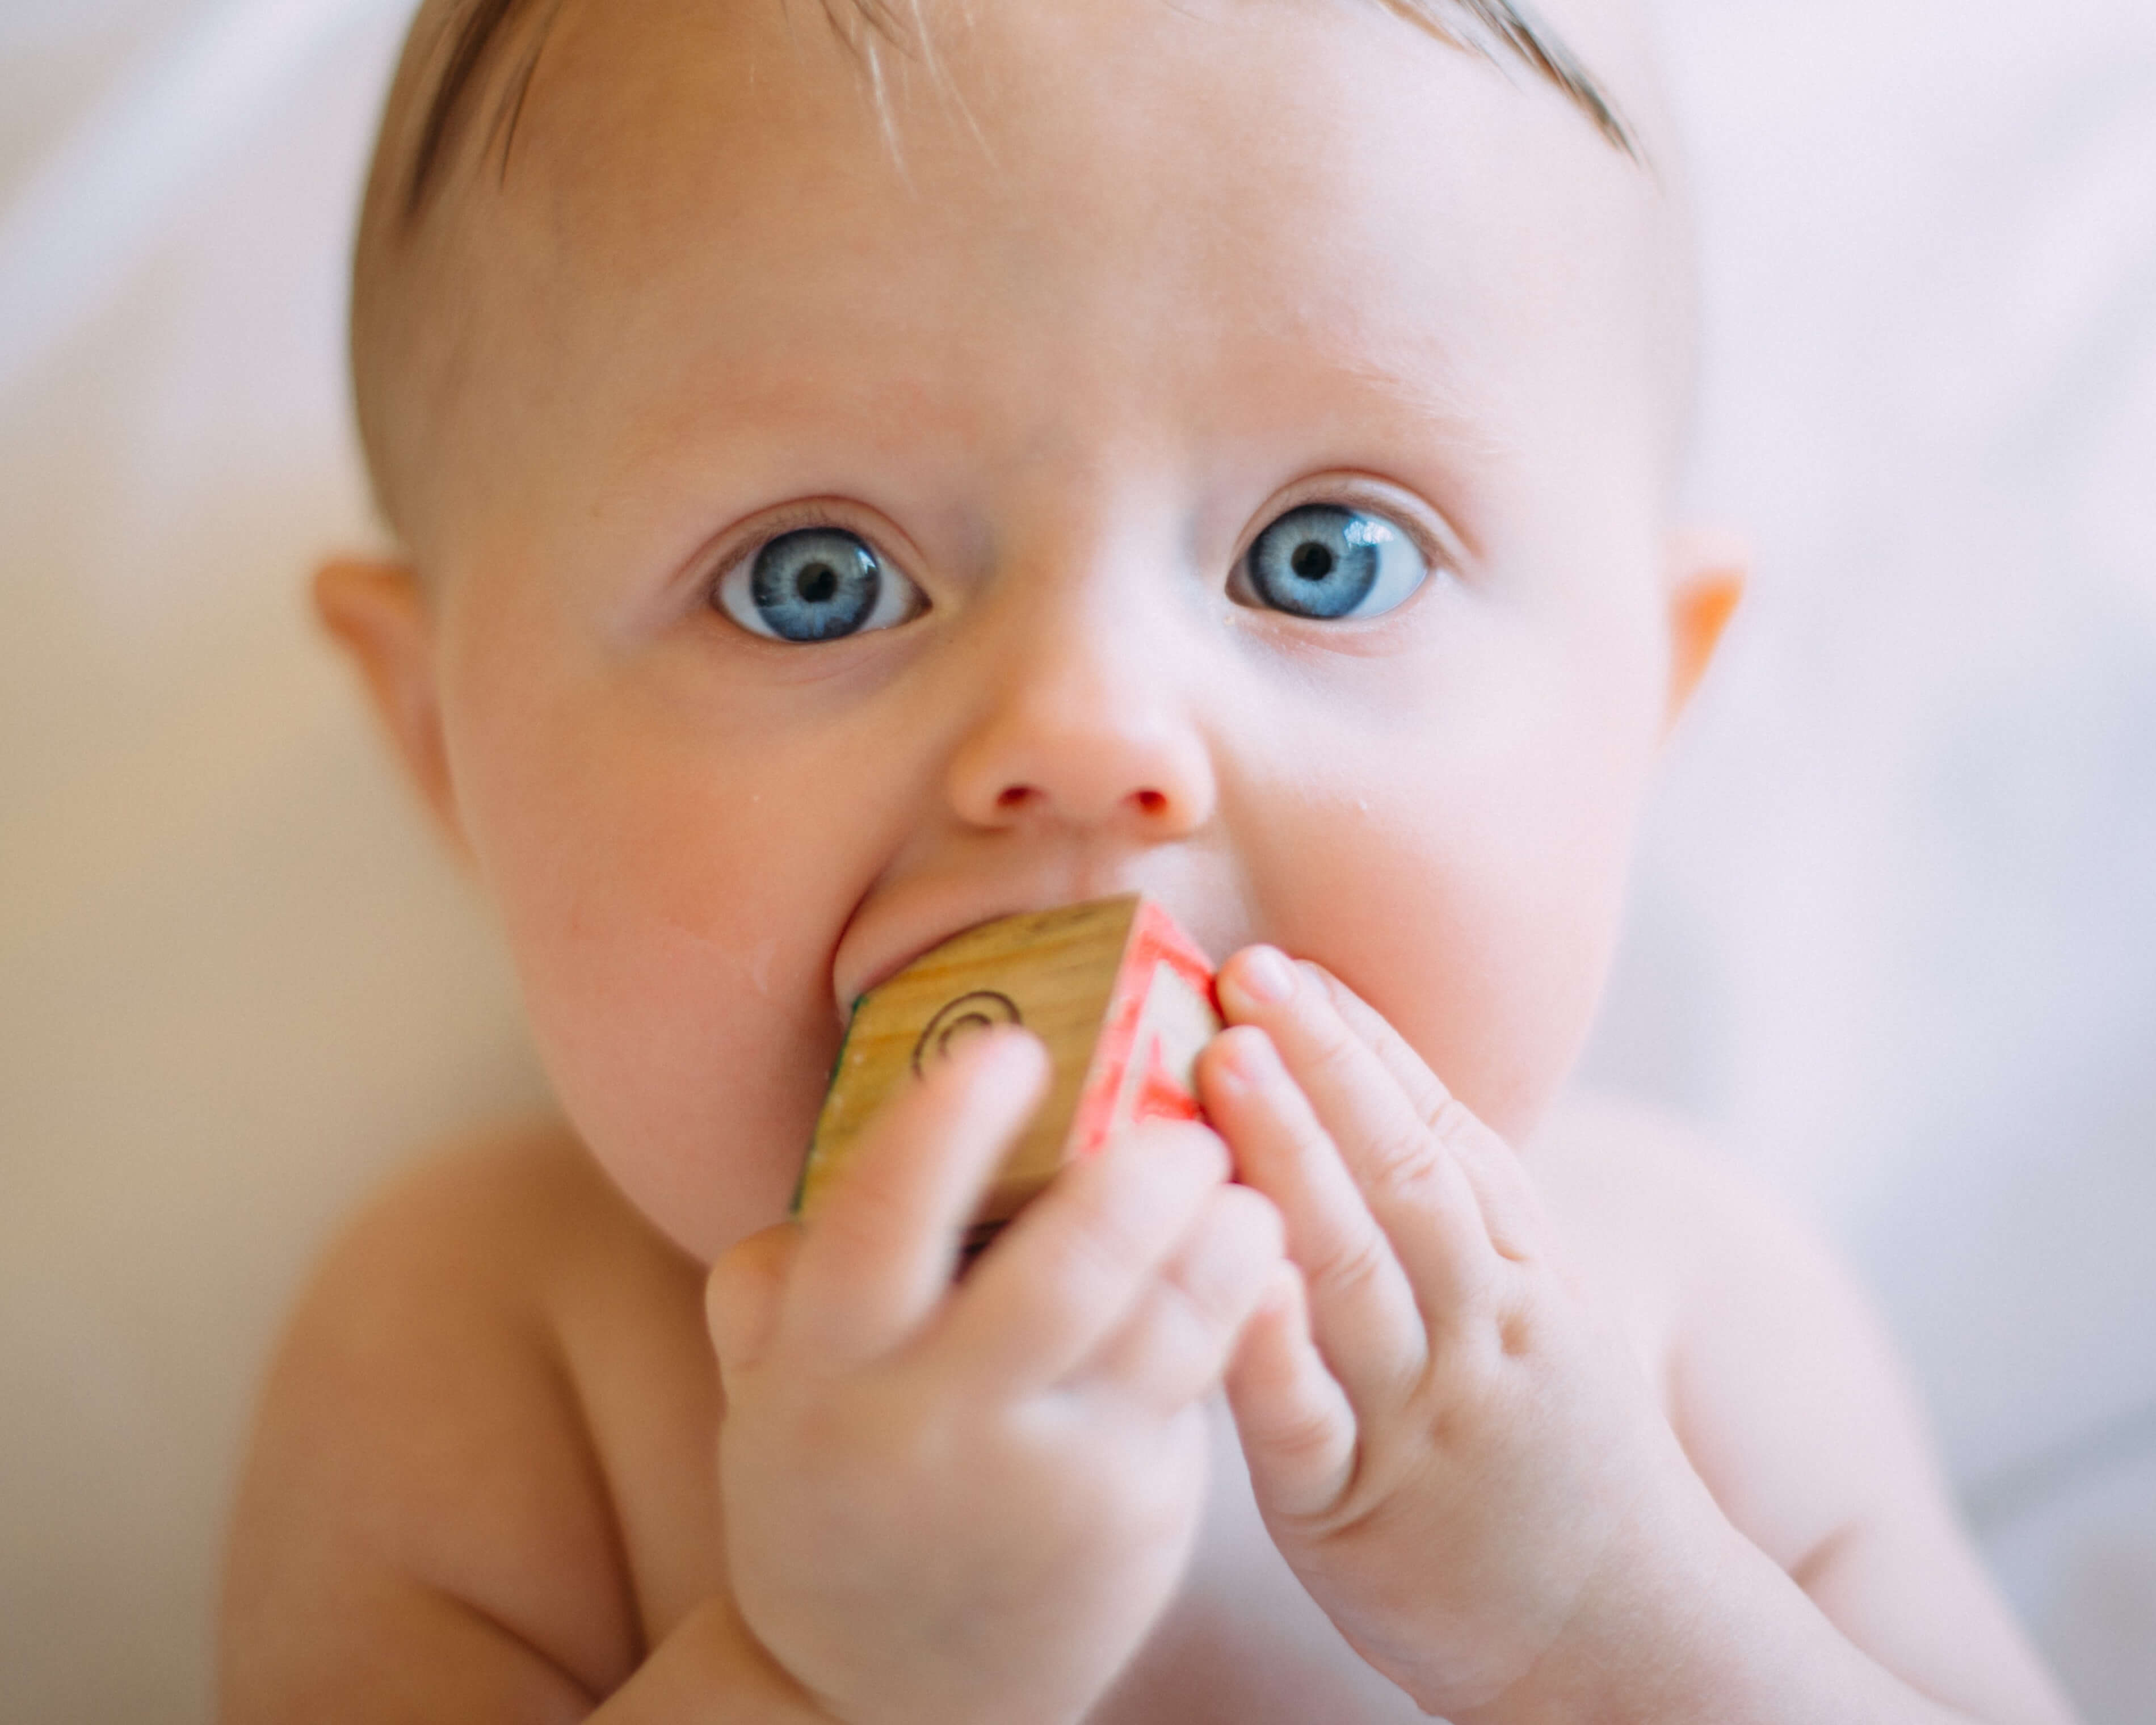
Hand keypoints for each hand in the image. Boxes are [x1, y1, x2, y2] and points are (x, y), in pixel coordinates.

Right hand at [707, 1029, 1283, 1724]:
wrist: (886, 1700)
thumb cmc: (833, 1499)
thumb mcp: (770, 1398)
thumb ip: (778, 1285)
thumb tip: (830, 1164)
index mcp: (828, 1373)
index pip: (883, 1221)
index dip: (951, 1126)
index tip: (1013, 1048)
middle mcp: (939, 1426)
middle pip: (1067, 1272)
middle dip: (1141, 1177)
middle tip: (1183, 1119)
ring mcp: (1051, 1481)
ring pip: (1167, 1326)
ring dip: (1224, 1238)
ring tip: (1241, 1184)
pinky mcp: (1137, 1517)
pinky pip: (1201, 1384)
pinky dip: (1240, 1306)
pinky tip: (1255, 1257)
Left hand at [1201, 950, 1711, 1720]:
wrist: (1633, 1641)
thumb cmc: (1553, 1455)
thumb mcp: (1539, 1318)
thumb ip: (1463, 1220)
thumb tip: (1365, 1099)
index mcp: (1520, 1273)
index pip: (1443, 1132)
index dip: (1365, 1043)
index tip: (1295, 963)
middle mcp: (1479, 1326)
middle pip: (1401, 1175)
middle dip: (1323, 1066)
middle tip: (1246, 972)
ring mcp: (1421, 1416)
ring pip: (1353, 1269)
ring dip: (1290, 1157)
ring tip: (1226, 1062)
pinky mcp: (1356, 1510)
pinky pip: (1308, 1419)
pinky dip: (1272, 1344)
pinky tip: (1230, 1271)